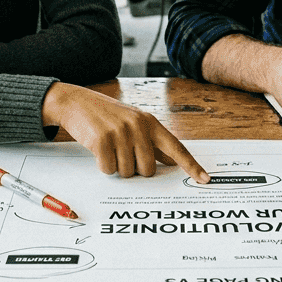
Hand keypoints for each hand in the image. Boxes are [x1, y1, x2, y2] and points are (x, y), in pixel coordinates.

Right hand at [42, 83, 208, 181]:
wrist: (77, 102)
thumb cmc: (106, 115)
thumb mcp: (134, 123)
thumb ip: (152, 142)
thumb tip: (171, 161)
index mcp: (150, 122)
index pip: (176, 147)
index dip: (191, 165)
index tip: (205, 179)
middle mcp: (138, 126)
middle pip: (147, 169)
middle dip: (134, 168)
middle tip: (121, 153)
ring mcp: (120, 133)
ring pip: (127, 172)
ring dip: (116, 166)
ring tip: (109, 148)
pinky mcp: (102, 140)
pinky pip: (108, 169)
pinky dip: (103, 165)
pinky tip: (98, 149)